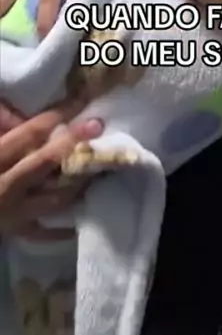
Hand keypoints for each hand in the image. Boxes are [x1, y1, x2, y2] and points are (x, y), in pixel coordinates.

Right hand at [0, 98, 102, 238]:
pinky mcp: (14, 232)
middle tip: (97, 125)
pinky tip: (82, 217)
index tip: (80, 101)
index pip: (27, 133)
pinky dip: (62, 226)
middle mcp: (5, 187)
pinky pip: (43, 233)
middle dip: (73, 143)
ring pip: (53, 198)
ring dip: (78, 181)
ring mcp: (12, 213)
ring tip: (99, 165)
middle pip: (45, 163)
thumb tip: (22, 116)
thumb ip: (2, 123)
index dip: (55, 116)